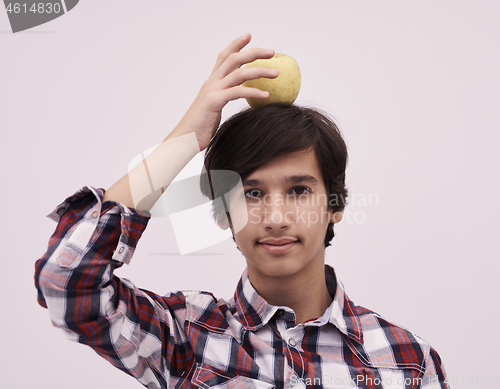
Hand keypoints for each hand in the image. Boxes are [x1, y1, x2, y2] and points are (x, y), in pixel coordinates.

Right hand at [171, 33, 277, 150]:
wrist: (184, 139)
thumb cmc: (200, 128)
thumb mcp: (214, 109)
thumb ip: (225, 99)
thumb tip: (240, 97)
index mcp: (211, 83)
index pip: (224, 57)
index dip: (236, 45)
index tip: (249, 36)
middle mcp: (211, 83)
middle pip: (234, 59)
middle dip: (254, 52)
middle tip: (272, 51)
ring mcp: (212, 90)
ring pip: (239, 73)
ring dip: (260, 71)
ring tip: (276, 74)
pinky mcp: (214, 101)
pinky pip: (238, 92)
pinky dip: (254, 92)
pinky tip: (267, 95)